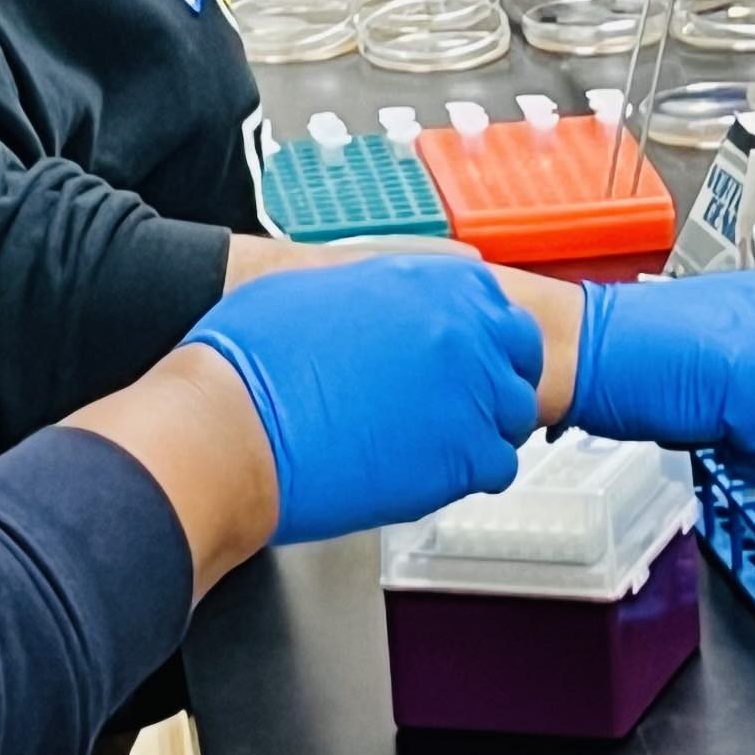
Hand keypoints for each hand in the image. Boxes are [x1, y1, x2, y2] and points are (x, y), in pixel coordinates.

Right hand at [185, 256, 543, 543]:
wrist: (234, 422)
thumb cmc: (253, 357)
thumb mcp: (318, 284)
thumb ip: (376, 292)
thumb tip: (382, 305)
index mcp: (436, 282)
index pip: (501, 311)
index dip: (485, 341)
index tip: (466, 360)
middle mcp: (467, 331)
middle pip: (519, 362)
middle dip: (493, 382)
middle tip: (454, 405)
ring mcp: (472, 395)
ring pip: (512, 417)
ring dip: (481, 429)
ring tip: (432, 442)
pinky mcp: (462, 458)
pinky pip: (498, 467)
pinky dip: (470, 473)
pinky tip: (428, 470)